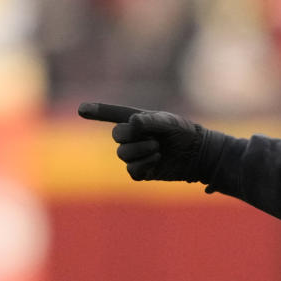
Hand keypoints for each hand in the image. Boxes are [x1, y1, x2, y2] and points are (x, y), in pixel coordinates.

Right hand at [78, 102, 212, 182]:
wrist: (198, 154)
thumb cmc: (185, 133)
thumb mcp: (169, 122)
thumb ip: (150, 121)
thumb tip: (133, 123)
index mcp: (138, 120)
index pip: (114, 114)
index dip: (98, 112)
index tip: (81, 109)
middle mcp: (134, 136)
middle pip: (116, 136)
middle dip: (132, 136)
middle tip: (154, 138)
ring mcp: (137, 154)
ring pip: (123, 154)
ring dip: (141, 151)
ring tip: (158, 149)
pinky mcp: (142, 171)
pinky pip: (131, 171)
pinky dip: (144, 165)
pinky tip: (157, 160)